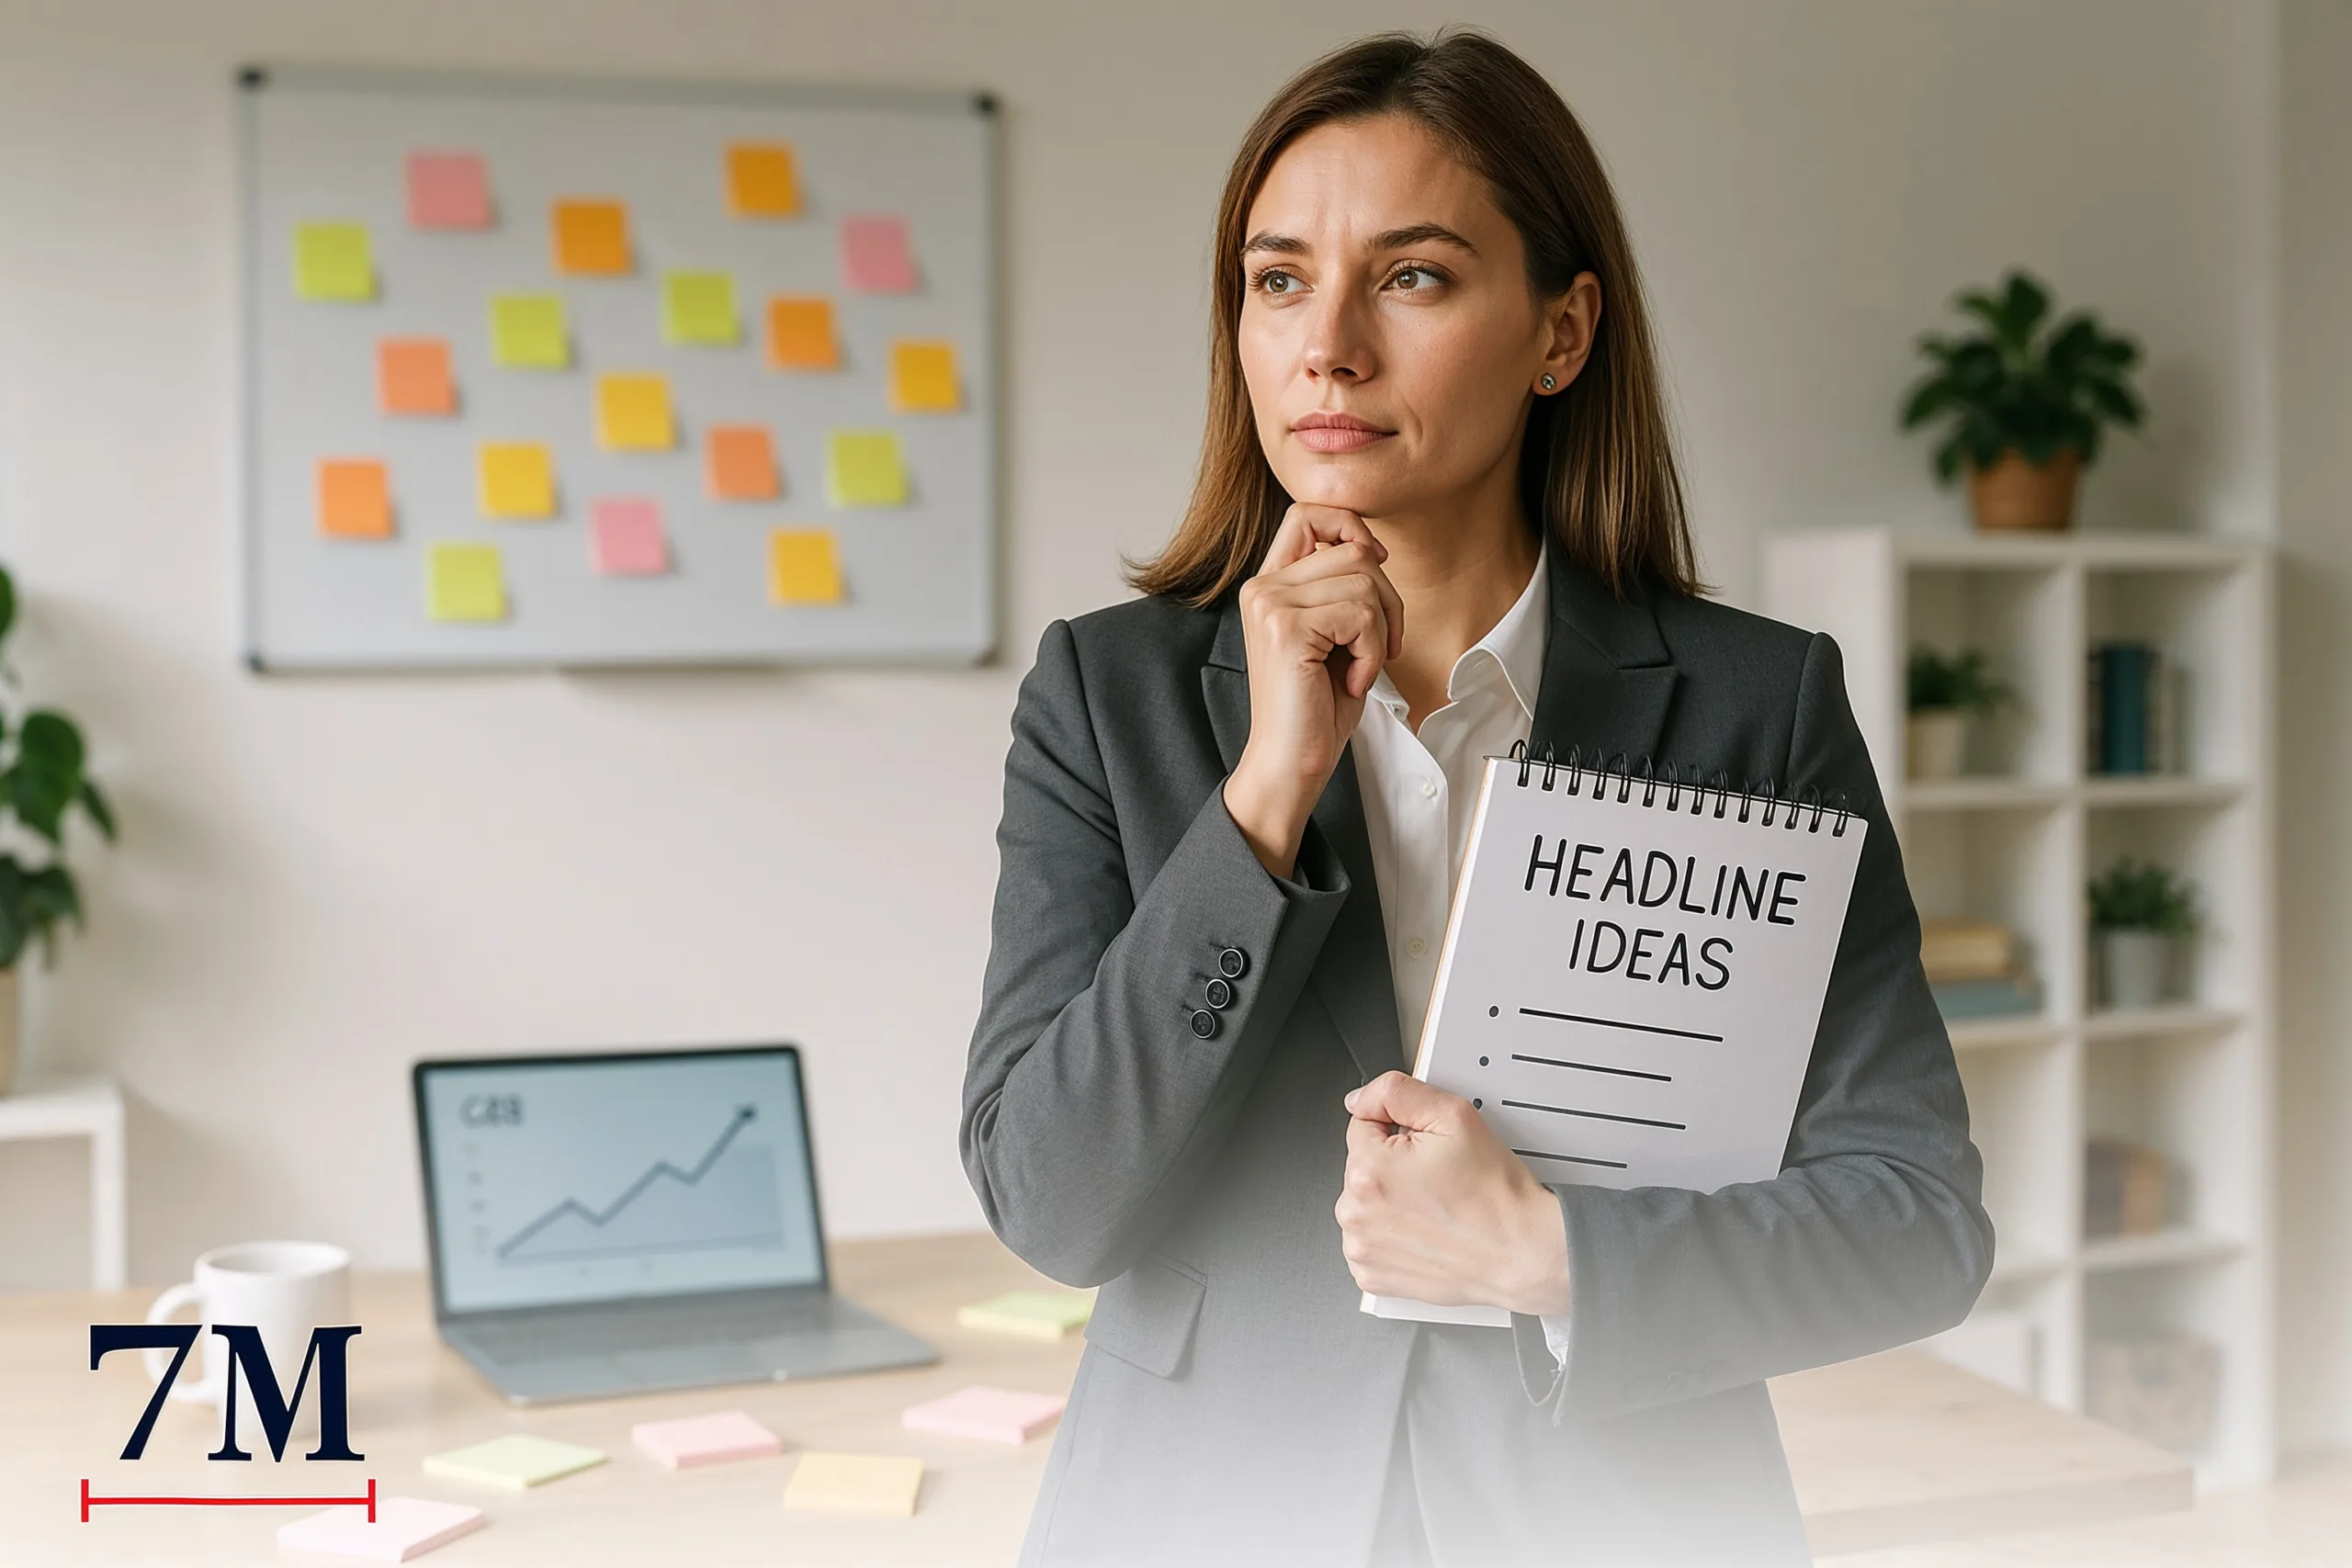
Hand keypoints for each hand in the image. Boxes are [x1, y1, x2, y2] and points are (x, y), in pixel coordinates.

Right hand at [1222, 505, 1404, 875]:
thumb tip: (1372, 547)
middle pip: (1353, 549)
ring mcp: (1270, 605)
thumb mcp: (1334, 634)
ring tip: (1360, 668)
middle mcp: (1262, 587)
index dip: (1351, 528)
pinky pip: (1361, 615)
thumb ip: (1339, 586)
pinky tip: (1351, 680)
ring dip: (1381, 631)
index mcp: (1269, 584)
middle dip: (1386, 598)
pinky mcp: (1286, 630)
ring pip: (1364, 580)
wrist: (1290, 762)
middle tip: (1380, 646)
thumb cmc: (1316, 707)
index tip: (1375, 567)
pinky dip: (1373, 652)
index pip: (1308, 513)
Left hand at [1335, 1072, 1570, 1315]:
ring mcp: (1361, 1249)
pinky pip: (1370, 1239)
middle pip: (1362, 1166)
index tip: (1426, 1150)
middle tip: (1437, 1179)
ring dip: (1390, 1201)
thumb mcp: (1453, 1116)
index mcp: (1368, 1171)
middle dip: (1394, 1166)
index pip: (1362, 1125)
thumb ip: (1396, 1093)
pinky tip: (1424, 1233)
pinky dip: (1391, 1235)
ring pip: (1365, 1202)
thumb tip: (1360, 1099)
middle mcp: (1355, 1214)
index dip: (1400, 1130)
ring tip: (1434, 1208)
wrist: (1520, 1252)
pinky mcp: (1371, 1275)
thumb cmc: (1494, 1196)